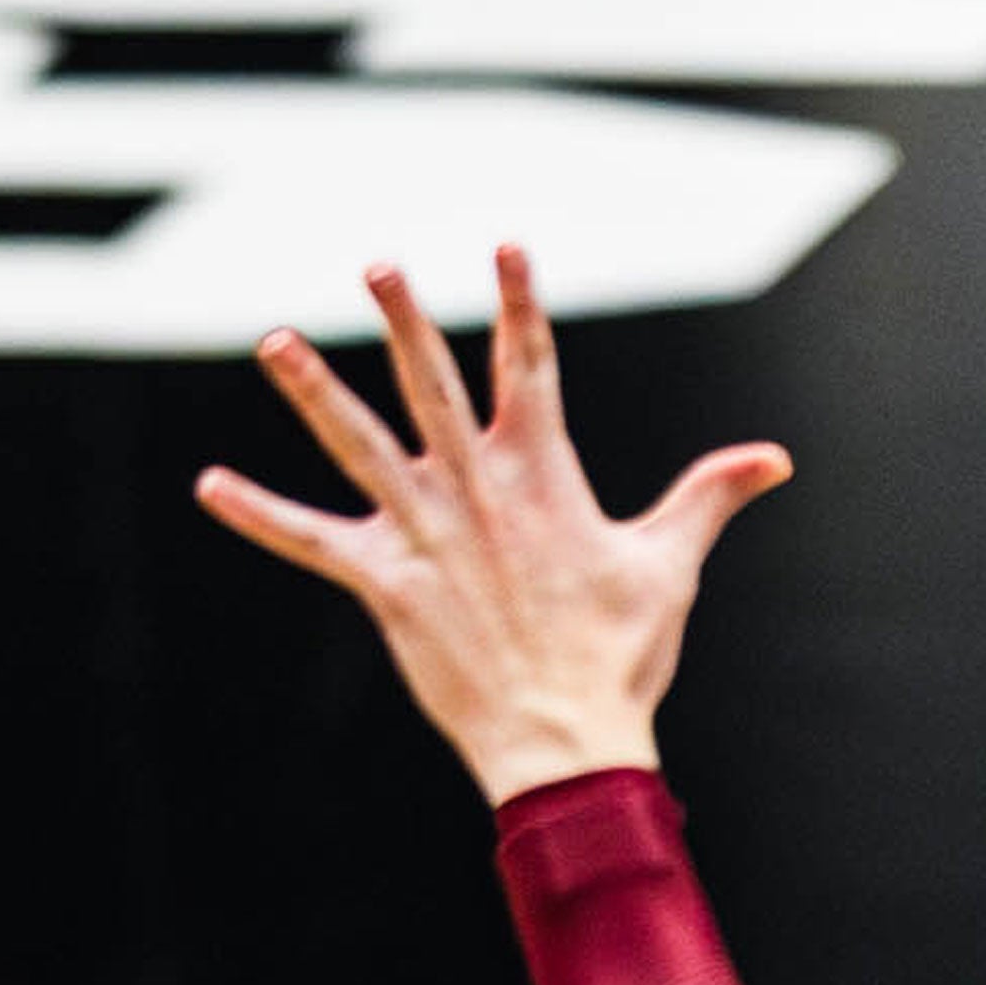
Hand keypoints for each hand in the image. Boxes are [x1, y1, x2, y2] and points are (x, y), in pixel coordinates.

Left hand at [195, 253, 788, 805]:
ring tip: (273, 338)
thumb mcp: (668, 565)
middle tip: (378, 263)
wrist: (565, 740)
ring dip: (314, 391)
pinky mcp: (384, 584)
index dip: (520, 303)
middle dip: (405, 320)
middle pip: (433, 385)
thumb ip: (708, 497)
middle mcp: (477, 490)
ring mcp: (425, 533)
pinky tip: (209, 485)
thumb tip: (776, 459)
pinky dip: (259, 515)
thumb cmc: (620, 653)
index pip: (534, 366)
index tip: (505, 244)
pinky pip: (310, 542)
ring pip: (359, 444)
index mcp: (544, 473)